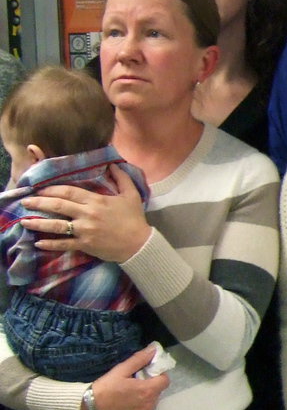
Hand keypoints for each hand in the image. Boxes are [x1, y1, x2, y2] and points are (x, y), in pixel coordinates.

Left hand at [23, 166, 150, 262]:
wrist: (139, 244)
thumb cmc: (134, 219)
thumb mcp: (131, 195)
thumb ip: (122, 178)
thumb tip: (113, 164)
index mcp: (96, 201)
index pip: (69, 192)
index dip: (52, 189)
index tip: (40, 188)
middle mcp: (87, 215)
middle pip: (58, 206)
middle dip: (39, 202)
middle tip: (25, 201)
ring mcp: (84, 231)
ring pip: (56, 225)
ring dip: (38, 223)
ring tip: (25, 221)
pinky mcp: (85, 245)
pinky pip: (64, 244)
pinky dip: (50, 244)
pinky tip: (38, 243)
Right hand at [90, 345, 168, 409]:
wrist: (88, 409)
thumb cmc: (105, 387)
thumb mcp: (121, 370)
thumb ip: (139, 359)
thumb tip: (154, 349)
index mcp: (148, 390)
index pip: (165, 381)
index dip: (158, 376)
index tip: (147, 375)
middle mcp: (149, 405)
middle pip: (158, 392)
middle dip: (150, 387)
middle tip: (135, 385)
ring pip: (152, 404)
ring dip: (146, 400)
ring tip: (130, 397)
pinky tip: (128, 408)